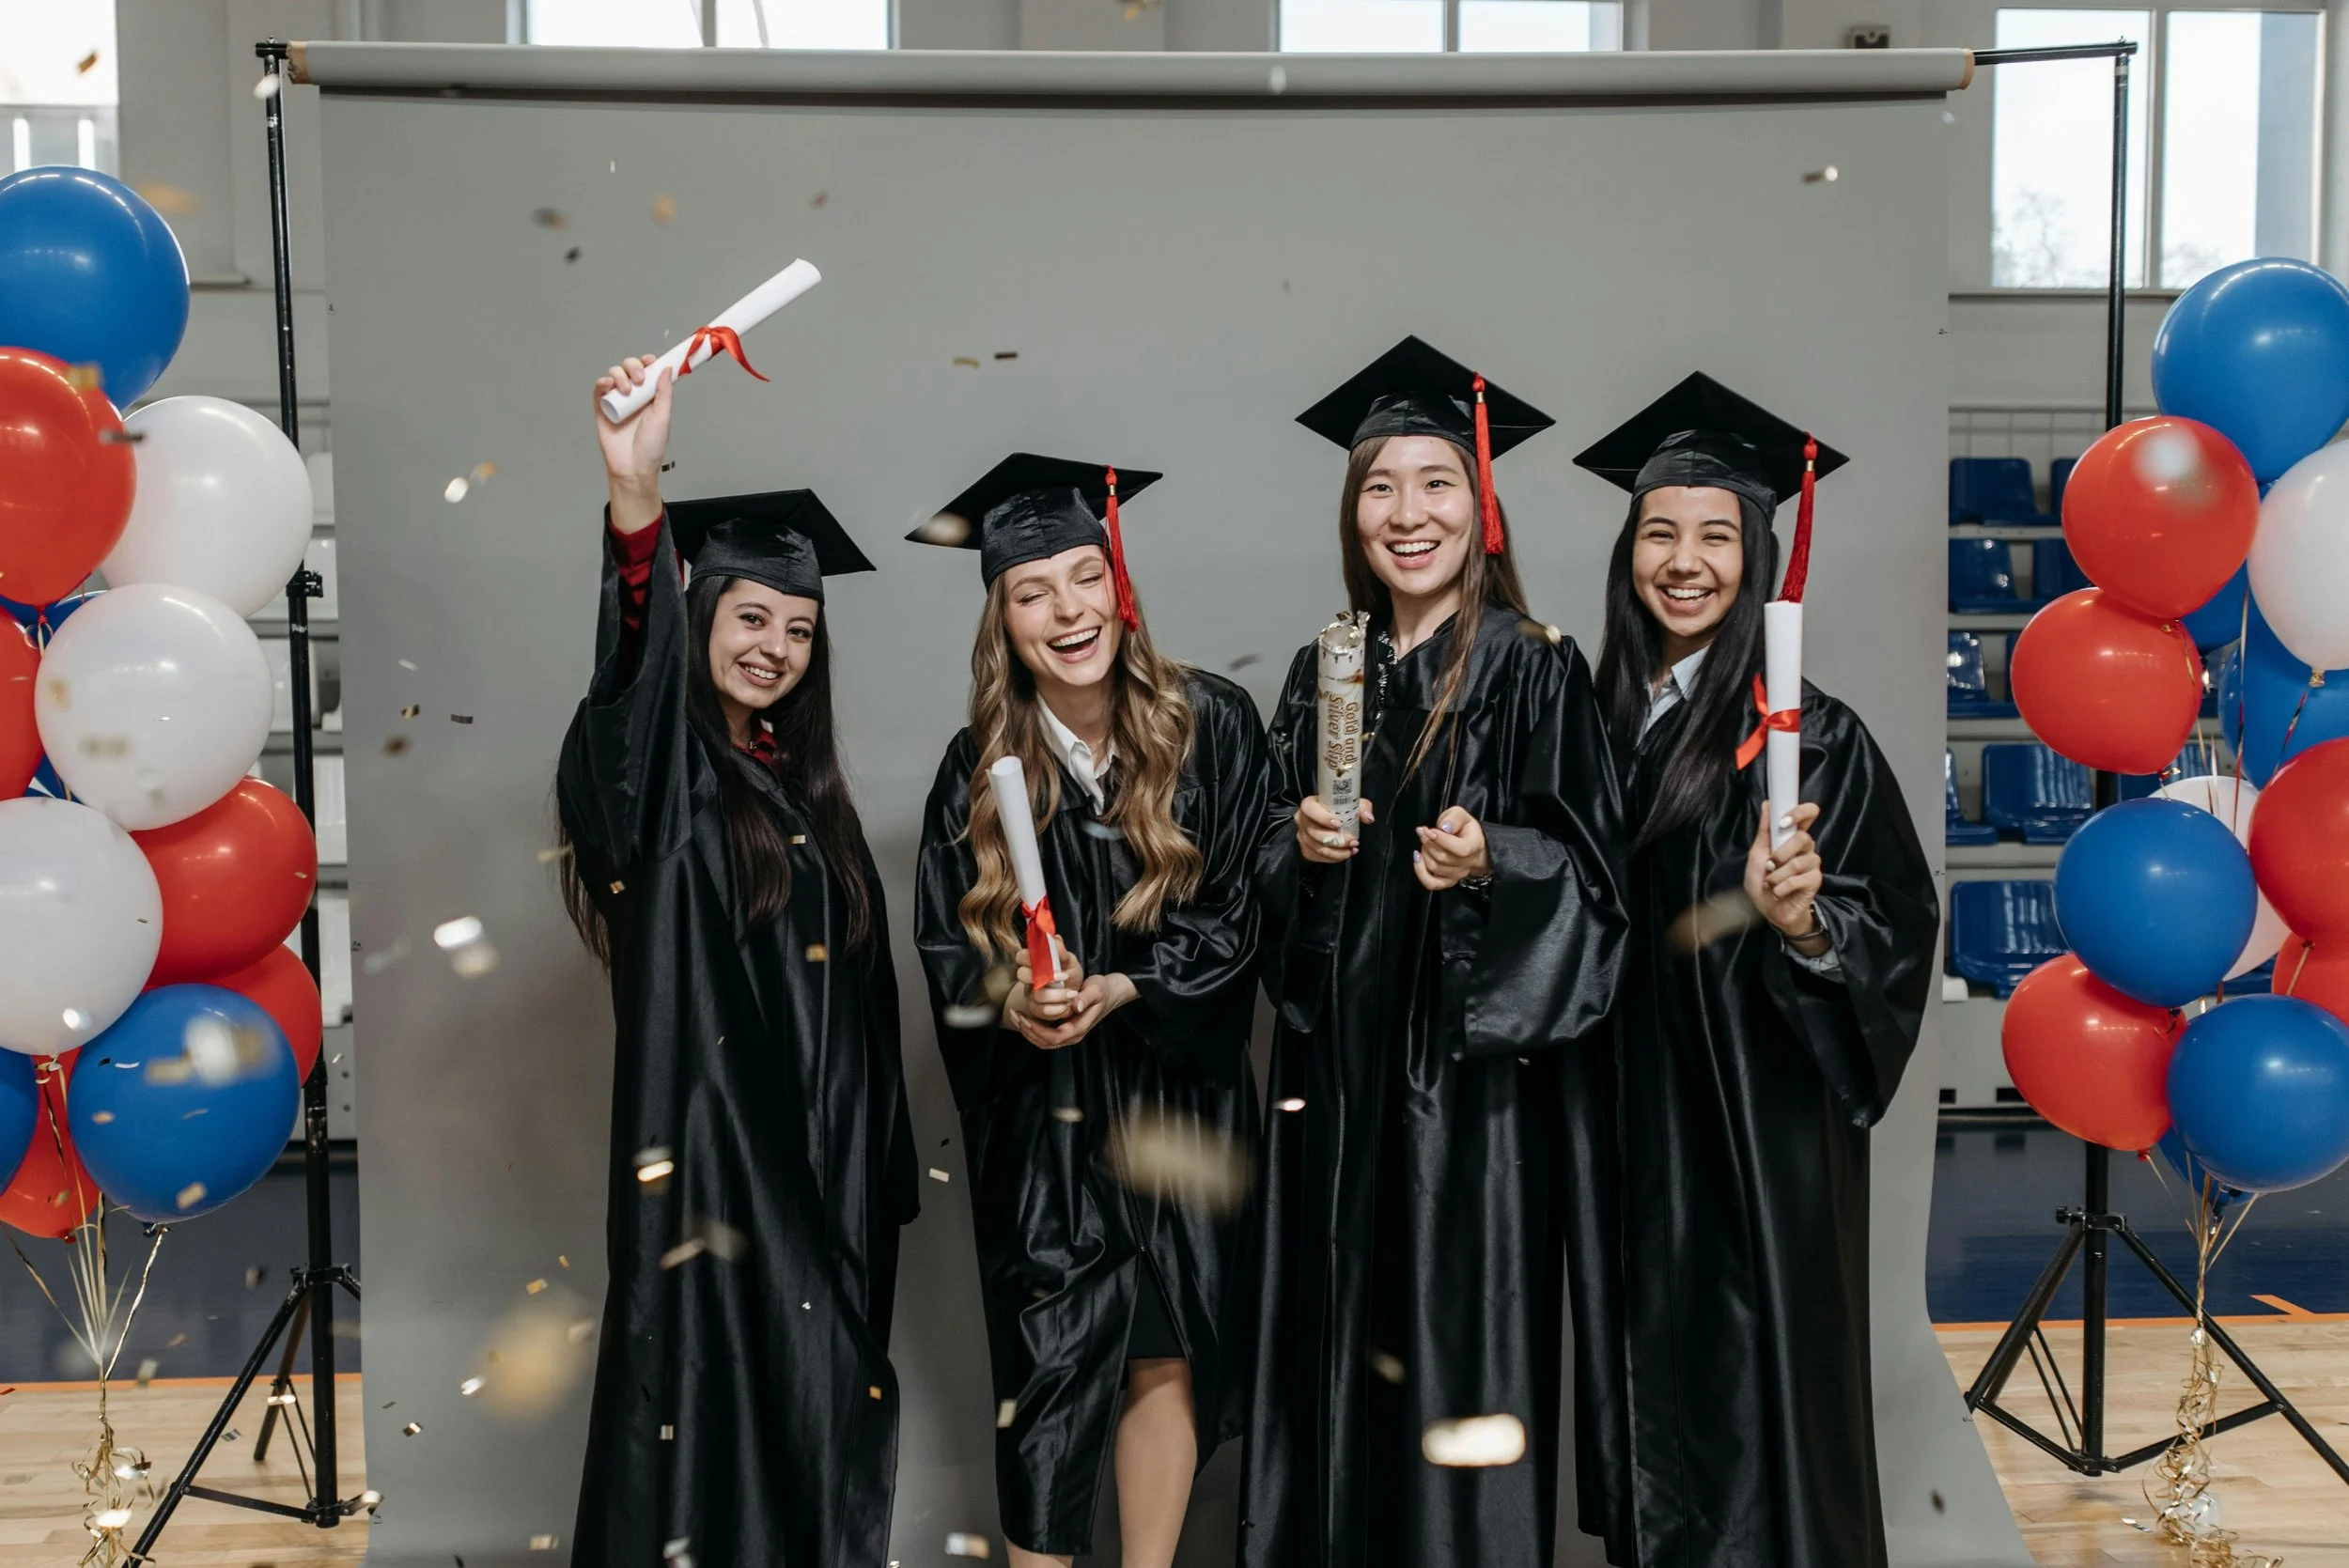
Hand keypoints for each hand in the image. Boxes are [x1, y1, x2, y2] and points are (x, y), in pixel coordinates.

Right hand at [593, 353, 672, 532]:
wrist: (633, 466)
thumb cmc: (650, 446)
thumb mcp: (663, 417)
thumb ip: (664, 392)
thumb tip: (667, 369)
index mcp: (650, 396)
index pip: (647, 371)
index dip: (648, 362)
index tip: (651, 361)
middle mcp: (633, 395)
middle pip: (629, 367)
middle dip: (633, 366)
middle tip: (639, 379)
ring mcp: (616, 400)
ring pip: (614, 374)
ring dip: (620, 375)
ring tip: (627, 390)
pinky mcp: (601, 408)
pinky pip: (599, 389)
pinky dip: (603, 382)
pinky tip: (609, 385)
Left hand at [1008, 958, 1134, 1049]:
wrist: (1111, 993)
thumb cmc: (1103, 990)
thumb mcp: (1096, 989)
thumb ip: (1086, 998)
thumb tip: (1075, 1006)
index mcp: (1080, 1027)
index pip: (1055, 1036)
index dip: (1038, 1030)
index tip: (1024, 1018)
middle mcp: (1074, 1035)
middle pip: (1047, 1043)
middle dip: (1028, 1032)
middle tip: (1015, 1015)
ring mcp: (1070, 1035)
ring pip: (1045, 1042)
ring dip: (1028, 1032)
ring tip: (1016, 1016)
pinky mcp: (1066, 1030)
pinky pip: (1046, 1037)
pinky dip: (1033, 1031)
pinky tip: (1025, 1018)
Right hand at [1009, 947, 1087, 1025]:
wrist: (1076, 993)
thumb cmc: (1069, 973)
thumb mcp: (1070, 961)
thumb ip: (1062, 951)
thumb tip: (1055, 938)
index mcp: (1033, 962)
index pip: (1021, 956)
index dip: (1031, 957)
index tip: (1051, 960)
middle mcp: (1028, 978)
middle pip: (1022, 975)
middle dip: (1044, 977)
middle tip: (1064, 977)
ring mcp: (1030, 994)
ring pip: (1037, 995)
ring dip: (1058, 995)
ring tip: (1072, 994)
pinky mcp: (1036, 1009)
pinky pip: (1042, 1010)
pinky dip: (1058, 1008)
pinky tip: (1067, 1005)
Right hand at [1296, 795, 1374, 863]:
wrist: (1330, 820)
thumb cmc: (1340, 810)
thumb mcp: (1352, 804)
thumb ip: (1362, 807)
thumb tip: (1368, 817)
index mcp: (1309, 805)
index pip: (1309, 809)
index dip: (1322, 818)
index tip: (1339, 824)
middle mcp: (1302, 820)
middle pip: (1314, 832)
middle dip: (1336, 840)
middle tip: (1353, 841)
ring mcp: (1302, 836)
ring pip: (1318, 847)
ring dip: (1337, 851)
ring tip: (1352, 849)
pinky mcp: (1306, 849)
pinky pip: (1318, 857)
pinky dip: (1333, 858)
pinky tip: (1345, 854)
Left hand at [1413, 806, 1490, 891]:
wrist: (1471, 845)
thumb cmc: (1464, 829)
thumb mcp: (1461, 815)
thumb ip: (1454, 818)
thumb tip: (1444, 828)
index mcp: (1474, 845)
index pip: (1460, 849)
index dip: (1441, 840)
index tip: (1429, 830)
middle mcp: (1468, 863)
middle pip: (1442, 858)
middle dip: (1428, 843)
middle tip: (1424, 831)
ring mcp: (1457, 875)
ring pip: (1434, 867)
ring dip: (1424, 852)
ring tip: (1425, 841)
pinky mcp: (1447, 882)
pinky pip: (1431, 883)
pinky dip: (1420, 871)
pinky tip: (1417, 858)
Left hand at [1746, 800, 1826, 949]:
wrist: (1769, 910)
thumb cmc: (1762, 881)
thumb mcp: (1757, 855)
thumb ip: (1764, 831)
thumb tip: (1767, 804)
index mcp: (1792, 837)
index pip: (1809, 814)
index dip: (1800, 812)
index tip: (1784, 822)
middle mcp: (1806, 847)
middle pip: (1803, 838)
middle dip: (1781, 853)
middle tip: (1770, 865)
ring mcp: (1812, 864)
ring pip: (1798, 862)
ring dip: (1777, 875)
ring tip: (1770, 883)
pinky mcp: (1815, 880)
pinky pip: (1799, 879)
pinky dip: (1782, 887)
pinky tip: (1778, 892)